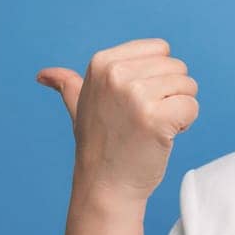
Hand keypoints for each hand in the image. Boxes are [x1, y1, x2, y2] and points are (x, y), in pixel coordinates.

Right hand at [35, 37, 198, 201]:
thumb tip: (43, 75)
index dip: (159, 77)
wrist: (106, 185)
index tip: (138, 102)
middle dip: (171, 94)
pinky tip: (163, 137)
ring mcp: (135, 95)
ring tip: (153, 128)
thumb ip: (68, 85)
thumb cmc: (99, 146)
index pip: (161, 49)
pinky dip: (186, 124)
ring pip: (188, 86)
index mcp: (102, 62)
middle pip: (177, 67)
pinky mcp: (155, 117)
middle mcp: (117, 73)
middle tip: (146, 120)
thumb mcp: (78, 107)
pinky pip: (192, 107)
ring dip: (179, 110)